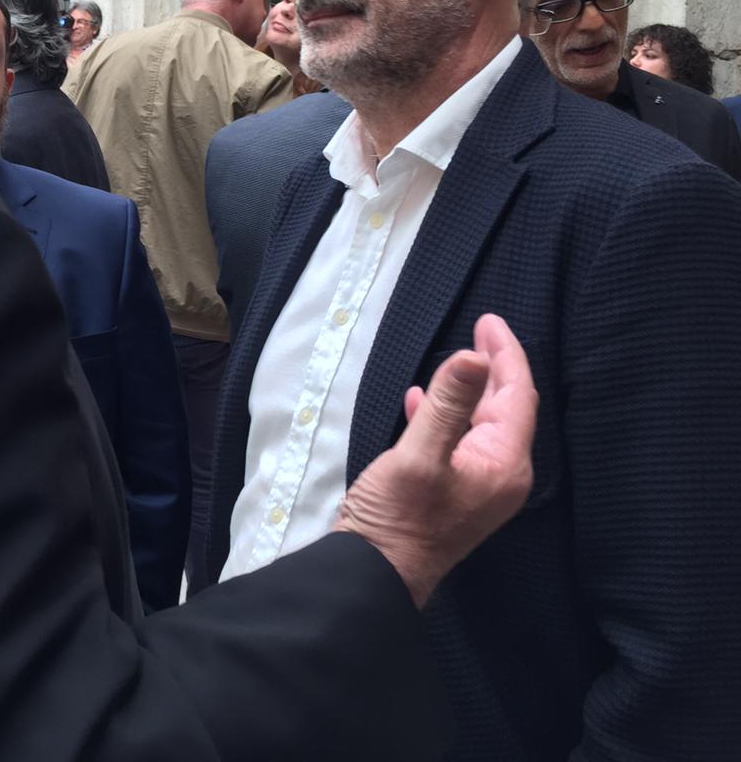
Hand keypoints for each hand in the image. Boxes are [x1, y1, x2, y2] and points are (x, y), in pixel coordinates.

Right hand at [335, 313, 536, 607]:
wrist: (376, 572)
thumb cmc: (399, 516)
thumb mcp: (420, 454)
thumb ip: (448, 403)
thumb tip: (474, 356)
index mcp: (503, 463)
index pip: (516, 395)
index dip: (505, 355)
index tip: (489, 320)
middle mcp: (500, 474)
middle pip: (505, 407)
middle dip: (493, 367)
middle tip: (479, 327)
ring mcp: (479, 486)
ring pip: (482, 423)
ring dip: (469, 389)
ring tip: (452, 358)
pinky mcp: (454, 491)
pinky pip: (460, 440)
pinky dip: (445, 415)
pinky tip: (420, 401)